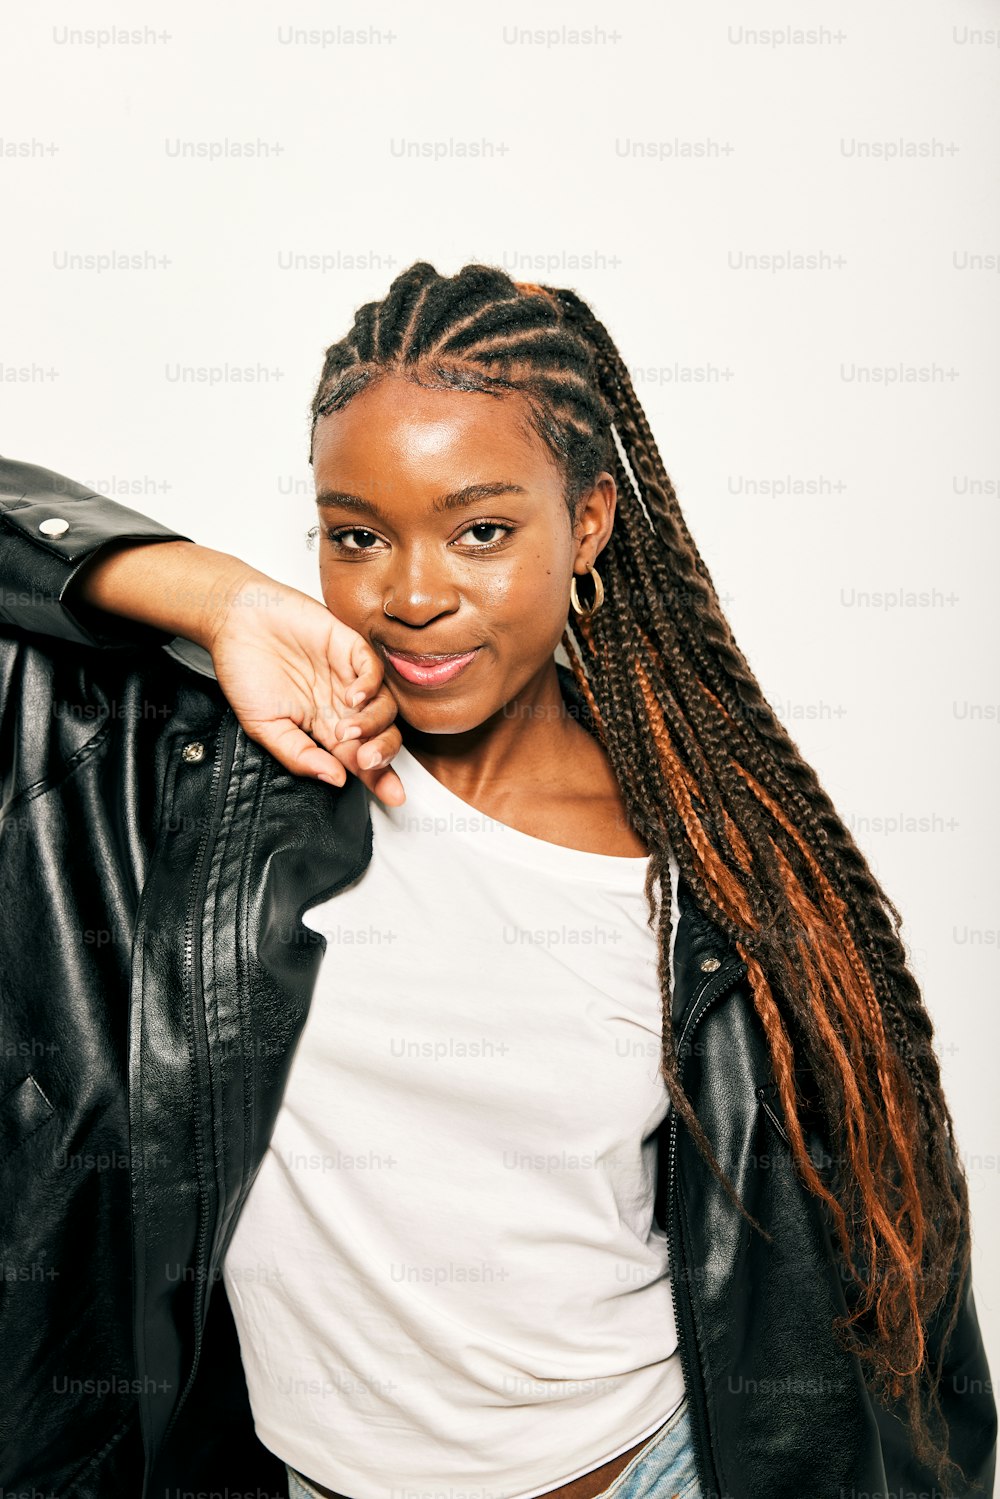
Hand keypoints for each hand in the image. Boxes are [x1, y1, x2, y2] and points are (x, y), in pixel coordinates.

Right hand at [205, 568, 404, 804]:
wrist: (233, 622)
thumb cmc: (245, 672)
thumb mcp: (265, 728)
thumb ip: (299, 755)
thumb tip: (335, 780)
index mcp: (325, 728)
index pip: (360, 757)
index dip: (380, 778)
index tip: (394, 797)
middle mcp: (343, 705)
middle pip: (383, 736)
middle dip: (383, 755)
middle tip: (367, 761)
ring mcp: (348, 676)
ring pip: (385, 706)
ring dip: (374, 725)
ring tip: (348, 731)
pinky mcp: (349, 646)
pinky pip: (374, 670)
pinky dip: (370, 686)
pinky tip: (352, 698)